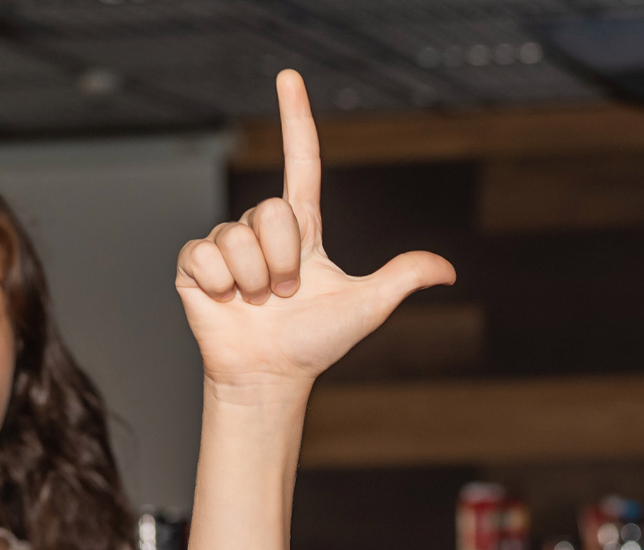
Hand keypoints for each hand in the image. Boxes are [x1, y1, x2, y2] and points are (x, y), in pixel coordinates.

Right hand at [177, 71, 455, 396]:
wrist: (270, 377)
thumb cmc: (315, 342)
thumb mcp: (367, 306)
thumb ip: (402, 278)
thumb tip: (448, 269)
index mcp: (301, 230)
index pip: (300, 161)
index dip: (296, 119)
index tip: (289, 77)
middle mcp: (262, 230)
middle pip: (271, 210)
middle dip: (282, 259)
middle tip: (283, 294)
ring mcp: (227, 245)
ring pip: (239, 236)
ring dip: (254, 279)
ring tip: (257, 303)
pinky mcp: (195, 266)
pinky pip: (206, 255)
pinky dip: (221, 284)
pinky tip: (226, 303)